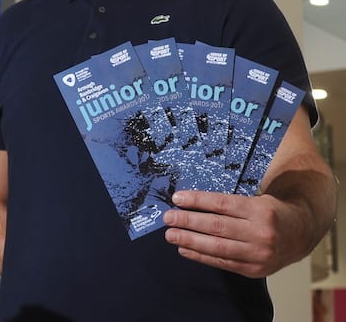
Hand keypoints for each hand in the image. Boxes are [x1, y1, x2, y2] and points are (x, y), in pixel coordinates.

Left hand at [162, 189, 296, 277]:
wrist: (300, 234)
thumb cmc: (270, 213)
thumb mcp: (255, 200)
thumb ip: (227, 204)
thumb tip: (189, 202)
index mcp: (260, 210)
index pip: (222, 204)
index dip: (197, 201)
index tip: (177, 198)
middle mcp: (261, 233)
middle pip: (217, 227)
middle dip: (188, 222)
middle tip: (168, 218)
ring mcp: (259, 254)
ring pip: (218, 247)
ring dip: (190, 241)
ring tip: (171, 235)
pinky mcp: (255, 270)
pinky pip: (223, 262)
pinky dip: (201, 256)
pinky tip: (185, 249)